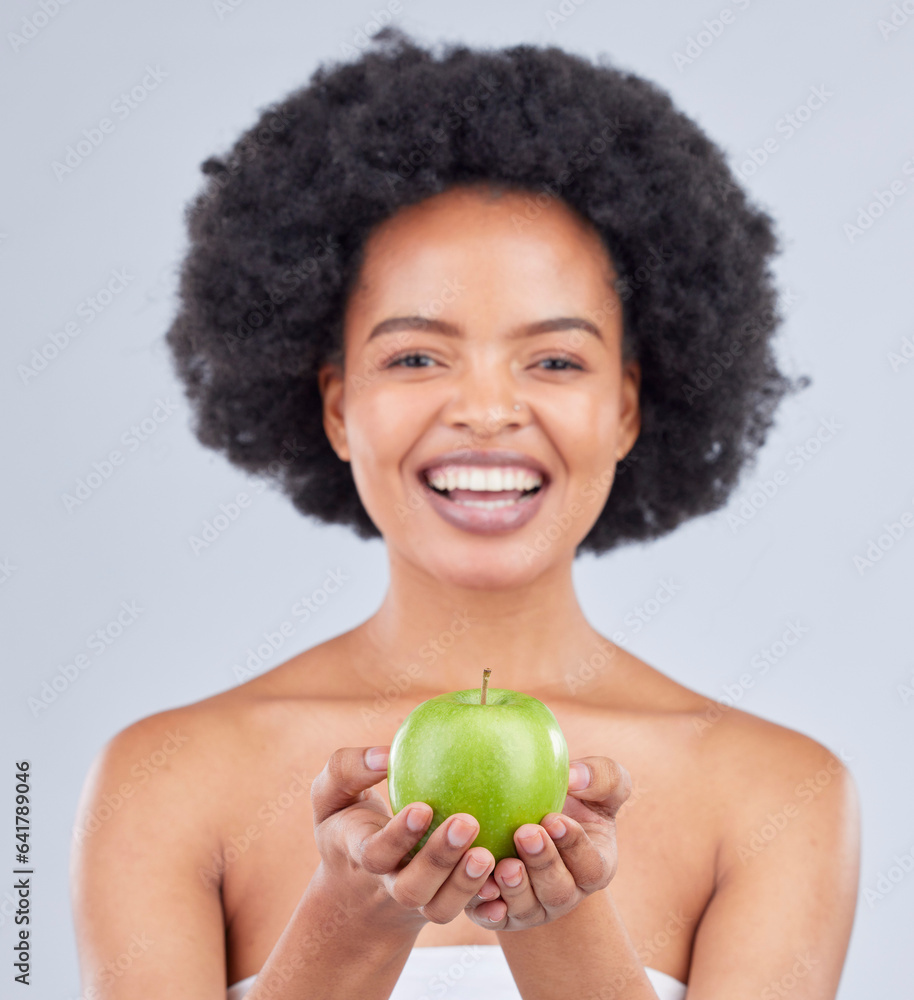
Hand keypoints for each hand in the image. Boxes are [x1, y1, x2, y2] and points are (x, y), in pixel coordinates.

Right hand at [311, 746, 497, 931]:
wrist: (360, 885)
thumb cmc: (349, 822)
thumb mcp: (331, 794)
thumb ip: (346, 769)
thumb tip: (383, 754)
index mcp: (361, 855)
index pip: (376, 853)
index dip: (399, 836)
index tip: (422, 807)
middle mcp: (391, 884)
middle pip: (413, 887)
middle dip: (440, 859)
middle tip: (468, 822)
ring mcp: (421, 899)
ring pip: (441, 907)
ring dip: (466, 884)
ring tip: (489, 853)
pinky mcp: (446, 903)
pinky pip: (468, 912)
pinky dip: (489, 900)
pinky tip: (510, 875)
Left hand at [464, 755, 631, 931]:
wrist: (530, 820)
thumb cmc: (572, 800)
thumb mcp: (596, 786)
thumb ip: (600, 777)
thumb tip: (574, 775)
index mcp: (593, 867)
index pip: (590, 865)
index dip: (574, 845)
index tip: (554, 819)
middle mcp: (565, 894)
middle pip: (557, 891)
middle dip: (542, 863)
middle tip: (525, 833)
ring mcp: (534, 907)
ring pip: (527, 908)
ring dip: (515, 888)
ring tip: (503, 864)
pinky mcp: (502, 913)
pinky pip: (494, 917)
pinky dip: (487, 908)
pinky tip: (480, 891)